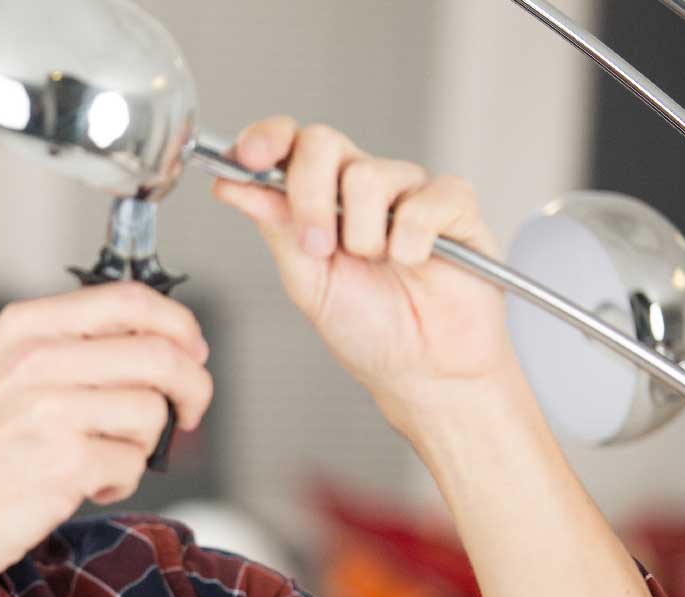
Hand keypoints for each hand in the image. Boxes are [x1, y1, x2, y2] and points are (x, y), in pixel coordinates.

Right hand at [0, 281, 212, 592]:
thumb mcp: (3, 374)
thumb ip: (72, 349)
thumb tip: (168, 345)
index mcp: (25, 325)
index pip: (131, 299)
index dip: (179, 325)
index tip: (193, 353)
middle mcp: (36, 357)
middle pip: (160, 353)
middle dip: (192, 388)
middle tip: (189, 413)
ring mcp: (50, 409)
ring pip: (152, 411)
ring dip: (142, 445)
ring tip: (100, 460)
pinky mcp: (65, 461)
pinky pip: (134, 463)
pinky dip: (120, 481)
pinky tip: (83, 486)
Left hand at [212, 116, 519, 430]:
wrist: (421, 369)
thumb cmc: (367, 328)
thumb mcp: (306, 279)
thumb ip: (275, 226)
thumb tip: (231, 184)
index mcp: (320, 197)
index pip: (290, 144)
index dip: (266, 138)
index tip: (246, 158)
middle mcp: (361, 185)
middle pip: (322, 142)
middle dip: (308, 196)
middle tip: (318, 248)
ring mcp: (408, 190)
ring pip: (368, 175)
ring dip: (363, 235)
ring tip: (378, 265)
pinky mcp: (454, 204)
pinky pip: (424, 202)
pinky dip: (411, 243)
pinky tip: (416, 263)